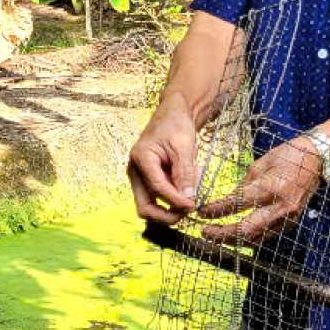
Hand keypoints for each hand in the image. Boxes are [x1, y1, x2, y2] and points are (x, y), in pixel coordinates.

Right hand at [128, 103, 198, 225]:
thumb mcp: (184, 146)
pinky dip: (175, 196)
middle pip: (145, 208)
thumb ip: (185, 174)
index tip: (194, 205)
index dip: (176, 201)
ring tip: (193, 184)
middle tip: (189, 210)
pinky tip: (189, 181)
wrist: (173, 114)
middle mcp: (135, 171)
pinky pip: (160, 197)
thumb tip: (188, 200)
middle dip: (167, 215)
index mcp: (141, 158)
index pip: (157, 189)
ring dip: (174, 203)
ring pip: (153, 205)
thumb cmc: (176, 125)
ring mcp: (140, 177)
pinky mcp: (149, 180)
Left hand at [197, 137, 321, 244]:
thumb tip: (228, 200)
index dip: (217, 210)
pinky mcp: (291, 223)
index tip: (201, 211)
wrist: (317, 160)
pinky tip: (237, 236)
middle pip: (246, 230)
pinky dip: (250, 238)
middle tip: (205, 232)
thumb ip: (244, 185)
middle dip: (223, 234)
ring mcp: (288, 218)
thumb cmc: (288, 156)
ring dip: (234, 240)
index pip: (238, 204)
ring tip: (217, 236)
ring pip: (256, 238)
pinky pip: (266, 236)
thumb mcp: (261, 164)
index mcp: (271, 188)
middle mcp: (280, 207)